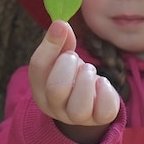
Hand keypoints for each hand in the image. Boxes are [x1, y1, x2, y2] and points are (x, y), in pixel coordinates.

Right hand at [28, 21, 120, 143]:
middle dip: (69, 65)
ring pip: (79, 107)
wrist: (87, 100)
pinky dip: (106, 91)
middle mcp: (54, 107)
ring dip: (86, 79)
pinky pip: (105, 111)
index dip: (50, 44)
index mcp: (39, 88)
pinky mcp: (99, 119)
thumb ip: (60, 42)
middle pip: (56, 89)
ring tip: (88, 71)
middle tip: (75, 57)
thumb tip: (60, 24)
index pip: (37, 66)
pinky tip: (102, 83)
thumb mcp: (61, 57)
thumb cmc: (70, 74)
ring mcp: (77, 117)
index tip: (61, 24)